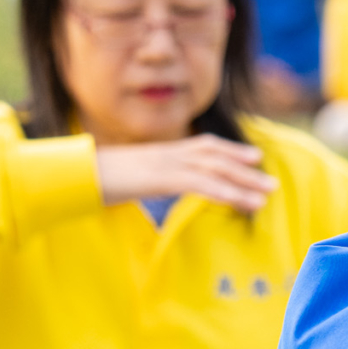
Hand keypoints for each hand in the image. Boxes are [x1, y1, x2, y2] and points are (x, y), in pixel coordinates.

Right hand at [95, 136, 275, 213]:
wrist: (76, 174)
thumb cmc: (95, 179)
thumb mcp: (128, 178)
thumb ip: (145, 180)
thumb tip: (149, 187)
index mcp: (162, 152)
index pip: (204, 146)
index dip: (230, 151)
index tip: (254, 157)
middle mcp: (168, 153)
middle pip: (216, 156)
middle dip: (246, 169)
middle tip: (271, 182)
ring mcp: (165, 163)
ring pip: (214, 169)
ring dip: (244, 183)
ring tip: (267, 195)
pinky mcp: (161, 178)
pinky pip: (200, 184)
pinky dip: (224, 192)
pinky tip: (241, 202)